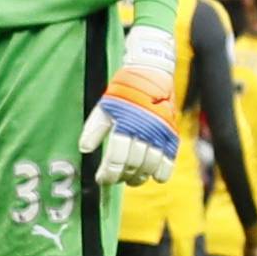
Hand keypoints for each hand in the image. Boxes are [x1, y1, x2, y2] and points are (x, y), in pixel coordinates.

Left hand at [80, 26, 177, 185]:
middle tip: (115, 179)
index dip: (108, 172)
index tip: (102, 179)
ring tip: (132, 180)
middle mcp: (144, 130)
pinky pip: (169, 158)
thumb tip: (85, 150)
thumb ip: (94, 129)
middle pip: (133, 164)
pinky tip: (156, 178)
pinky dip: (164, 171)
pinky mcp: (171, 133)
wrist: (151, 75)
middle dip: (122, 176)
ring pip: (151, 164)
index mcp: (125, 124)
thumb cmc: (123, 92)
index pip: (116, 158)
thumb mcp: (104, 107)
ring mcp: (160, 133)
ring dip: (140, 176)